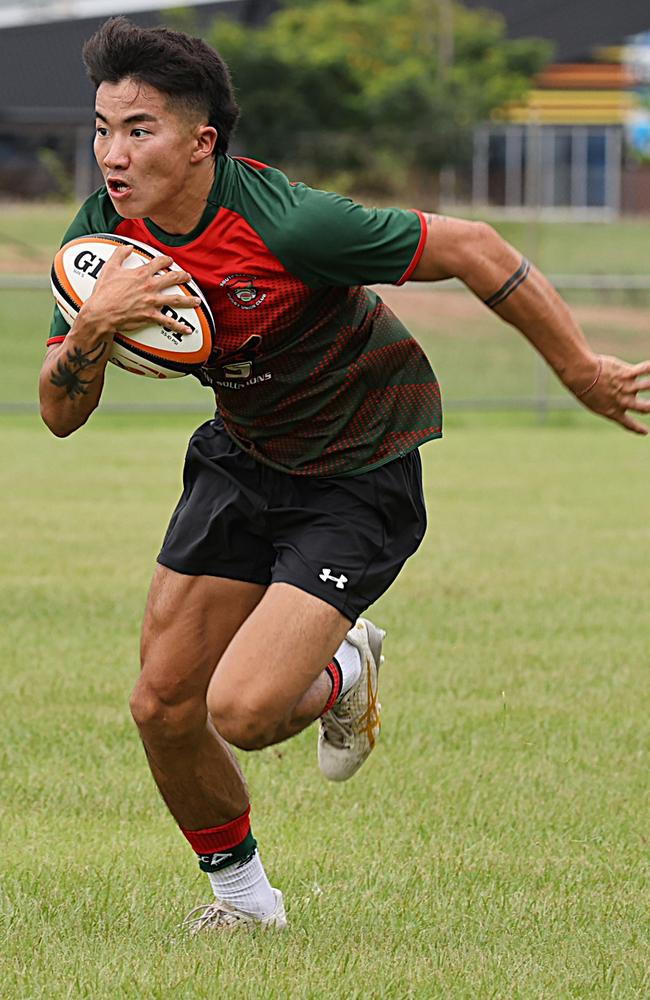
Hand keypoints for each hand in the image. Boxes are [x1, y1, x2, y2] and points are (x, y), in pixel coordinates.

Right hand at [79, 244, 200, 336]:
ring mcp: (152, 301)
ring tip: (197, 300)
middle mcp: (150, 286)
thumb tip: (127, 247)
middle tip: (187, 277)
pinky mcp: (151, 315)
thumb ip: (119, 255)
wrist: (102, 312)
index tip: (170, 261)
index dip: (166, 260)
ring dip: (189, 300)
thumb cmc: (104, 292)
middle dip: (182, 277)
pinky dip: (179, 327)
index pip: (159, 263)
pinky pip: (168, 322)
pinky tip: (187, 330)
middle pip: (172, 279)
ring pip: (176, 299)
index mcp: (141, 274)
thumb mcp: (109, 268)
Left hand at [576, 354, 649, 433]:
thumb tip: (608, 395)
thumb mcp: (591, 401)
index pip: (628, 423)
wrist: (582, 376)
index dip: (638, 428)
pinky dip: (649, 367)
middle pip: (645, 408)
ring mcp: (627, 388)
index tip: (645, 432)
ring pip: (648, 386)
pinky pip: (644, 369)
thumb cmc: (582, 388)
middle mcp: (623, 402)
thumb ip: (604, 401)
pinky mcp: (627, 374)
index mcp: (613, 412)